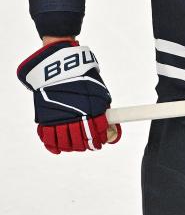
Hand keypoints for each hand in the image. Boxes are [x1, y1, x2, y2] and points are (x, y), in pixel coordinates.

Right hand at [17, 39, 121, 153]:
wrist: (58, 66)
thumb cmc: (80, 76)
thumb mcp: (97, 90)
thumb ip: (102, 107)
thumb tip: (110, 124)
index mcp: (92, 109)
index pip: (97, 132)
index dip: (99, 140)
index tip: (99, 142)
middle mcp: (76, 116)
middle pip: (81, 140)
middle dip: (85, 145)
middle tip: (87, 145)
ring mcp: (59, 118)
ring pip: (65, 142)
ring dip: (71, 146)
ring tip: (74, 146)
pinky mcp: (45, 118)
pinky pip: (48, 137)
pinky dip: (53, 145)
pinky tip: (59, 148)